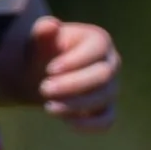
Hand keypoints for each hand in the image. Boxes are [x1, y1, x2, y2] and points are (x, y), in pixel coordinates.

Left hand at [1, 15, 118, 129]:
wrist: (39, 76)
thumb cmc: (42, 53)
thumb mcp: (39, 40)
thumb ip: (43, 32)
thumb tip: (50, 25)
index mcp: (99, 40)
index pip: (97, 50)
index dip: (75, 61)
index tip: (49, 70)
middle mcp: (111, 63)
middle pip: (104, 75)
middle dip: (73, 84)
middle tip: (44, 89)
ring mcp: (111, 87)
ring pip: (105, 98)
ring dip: (76, 104)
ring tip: (47, 106)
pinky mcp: (106, 109)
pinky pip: (107, 120)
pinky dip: (89, 124)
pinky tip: (66, 122)